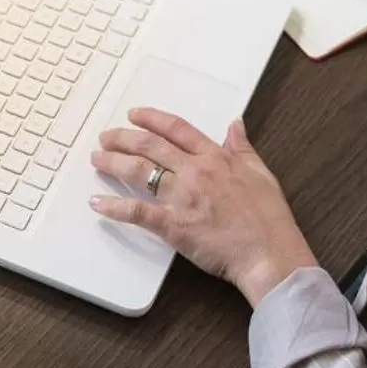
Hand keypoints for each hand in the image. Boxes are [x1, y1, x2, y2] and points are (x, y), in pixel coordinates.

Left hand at [89, 108, 317, 306]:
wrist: (268, 253)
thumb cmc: (268, 219)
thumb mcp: (261, 172)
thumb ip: (242, 147)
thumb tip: (235, 124)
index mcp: (216, 158)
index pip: (177, 129)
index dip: (152, 119)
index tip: (135, 115)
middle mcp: (195, 172)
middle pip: (150, 146)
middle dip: (123, 138)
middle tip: (106, 137)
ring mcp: (182, 198)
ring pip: (139, 172)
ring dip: (114, 163)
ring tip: (98, 159)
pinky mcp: (173, 225)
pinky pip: (136, 212)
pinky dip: (114, 207)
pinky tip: (98, 203)